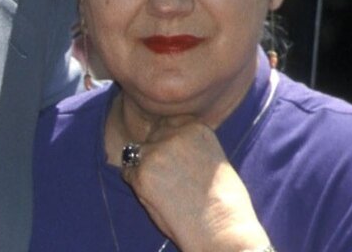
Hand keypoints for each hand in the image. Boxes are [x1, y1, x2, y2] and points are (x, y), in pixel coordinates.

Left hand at [120, 117, 270, 251]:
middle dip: (157, 153)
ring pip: (137, 153)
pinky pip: (128, 173)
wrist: (221, 228)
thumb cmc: (223, 203)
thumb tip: (165, 140)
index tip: (179, 162)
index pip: (170, 123)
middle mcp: (175, 133)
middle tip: (173, 180)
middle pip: (153, 136)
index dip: (169, 142)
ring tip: (168, 190)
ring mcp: (156, 152)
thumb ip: (189, 145)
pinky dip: (137, 184)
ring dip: (145, 168)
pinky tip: (158, 197)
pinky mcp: (142, 172)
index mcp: (196, 127)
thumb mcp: (212, 159)